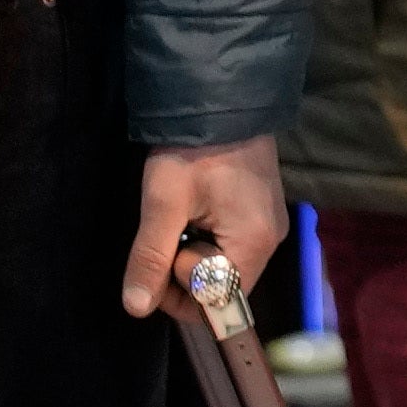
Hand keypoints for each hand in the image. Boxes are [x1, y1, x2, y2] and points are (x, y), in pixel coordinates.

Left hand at [132, 141, 288, 320]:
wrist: (221, 98)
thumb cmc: (192, 150)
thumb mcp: (163, 203)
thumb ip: (150, 258)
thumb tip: (136, 308)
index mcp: (253, 244)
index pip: (215, 303)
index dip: (180, 292)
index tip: (162, 252)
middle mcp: (271, 242)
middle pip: (221, 287)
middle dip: (185, 271)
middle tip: (168, 230)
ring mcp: (270, 227)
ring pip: (224, 267)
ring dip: (194, 252)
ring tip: (181, 216)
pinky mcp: (263, 213)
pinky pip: (232, 245)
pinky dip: (208, 237)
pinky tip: (196, 210)